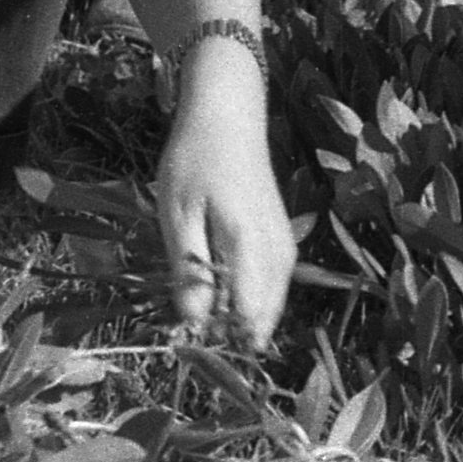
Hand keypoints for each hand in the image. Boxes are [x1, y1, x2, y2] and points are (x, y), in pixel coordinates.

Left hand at [154, 73, 300, 343]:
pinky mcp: (282, 236)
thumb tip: (193, 322)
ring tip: (213, 327)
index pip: (246, 314)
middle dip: (234, 336)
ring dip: (246, 321)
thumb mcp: (177, 214)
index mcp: (248, 244)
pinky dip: (255, 301)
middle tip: (197, 339)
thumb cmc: (195, 160)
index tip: (190, 345)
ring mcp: (284, 243)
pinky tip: (231, 302)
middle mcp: (276, 249)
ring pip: (273, 302)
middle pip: (265, 314)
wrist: (228, 116)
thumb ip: (188, 270)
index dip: (220, 339)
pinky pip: (275, 284)